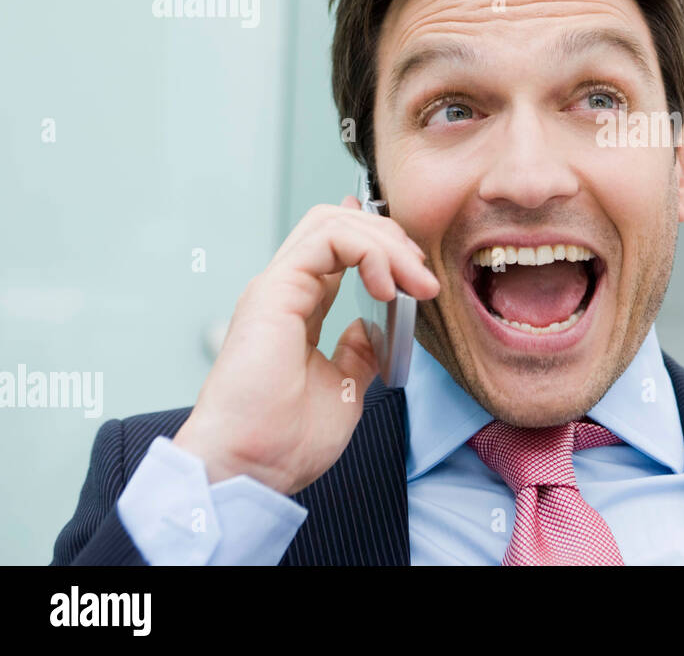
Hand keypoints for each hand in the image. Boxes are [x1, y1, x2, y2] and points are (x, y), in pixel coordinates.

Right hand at [172, 196, 438, 494]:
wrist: (251, 468)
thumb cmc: (284, 441)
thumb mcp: (344, 389)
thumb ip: (357, 353)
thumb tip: (371, 328)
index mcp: (297, 310)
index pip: (335, 249)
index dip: (380, 243)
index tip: (418, 271)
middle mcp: (285, 292)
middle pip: (337, 224)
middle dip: (391, 238)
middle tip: (423, 277)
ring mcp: (277, 287)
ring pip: (333, 222)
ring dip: (386, 243)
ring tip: (414, 281)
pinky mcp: (274, 290)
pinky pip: (327, 240)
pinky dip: (368, 250)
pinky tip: (387, 285)